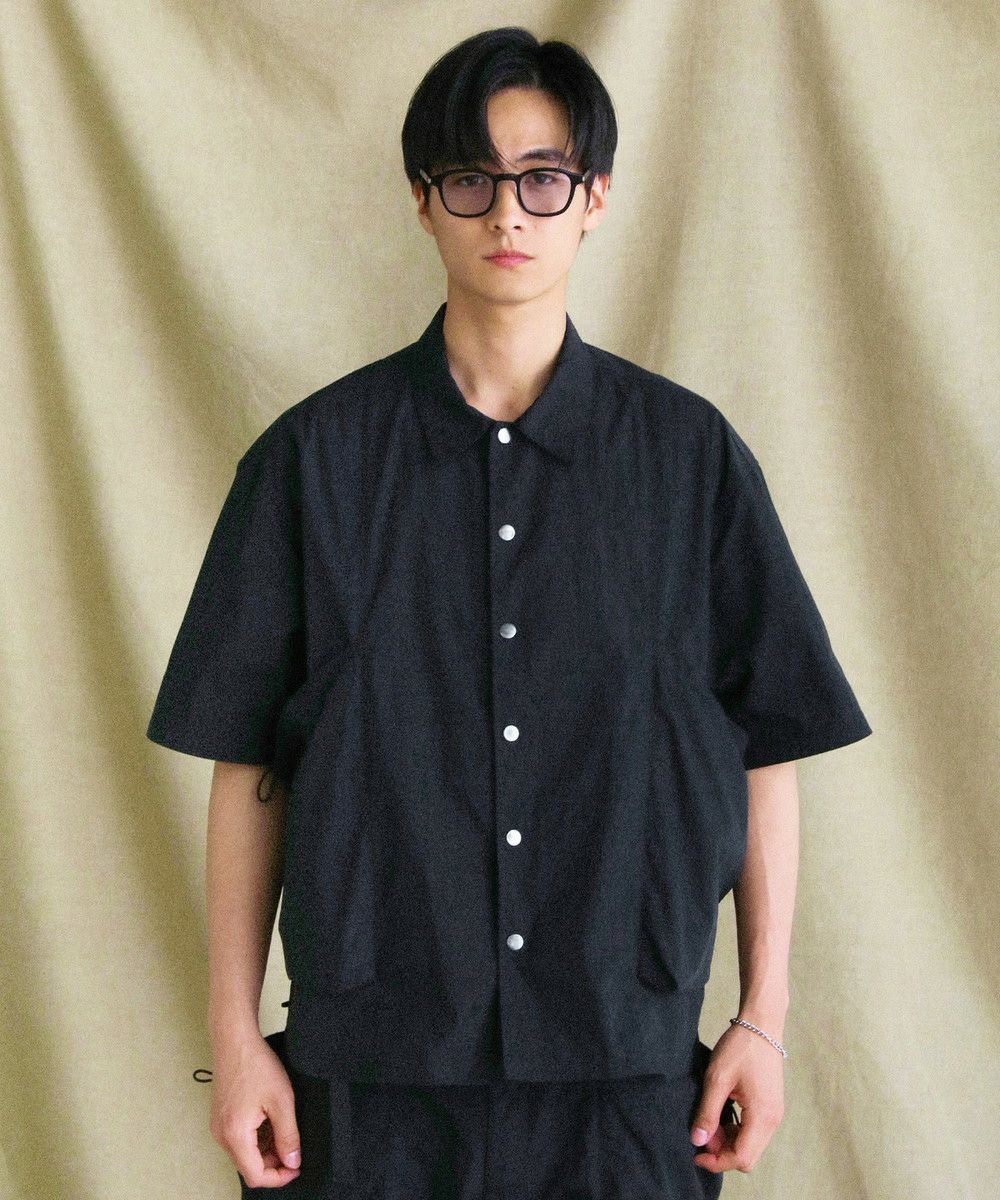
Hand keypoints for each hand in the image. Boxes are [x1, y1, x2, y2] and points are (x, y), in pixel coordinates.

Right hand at [209, 1031, 301, 1188]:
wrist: (235, 1039)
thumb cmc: (256, 1064)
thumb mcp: (282, 1101)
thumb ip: (288, 1135)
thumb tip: (293, 1161)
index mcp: (235, 1135)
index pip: (255, 1176)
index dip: (278, 1177)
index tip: (296, 1167)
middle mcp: (222, 1135)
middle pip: (249, 1166)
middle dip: (273, 1163)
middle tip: (293, 1148)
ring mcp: (219, 1126)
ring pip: (244, 1152)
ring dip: (265, 1149)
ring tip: (284, 1128)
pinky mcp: (221, 1116)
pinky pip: (239, 1138)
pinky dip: (256, 1137)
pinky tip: (270, 1120)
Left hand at [688, 1022, 784, 1173]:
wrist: (761, 1024)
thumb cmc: (740, 1048)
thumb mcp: (717, 1079)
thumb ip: (708, 1112)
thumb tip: (697, 1141)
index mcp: (762, 1117)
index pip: (741, 1157)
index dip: (717, 1161)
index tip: (696, 1153)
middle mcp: (773, 1120)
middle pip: (747, 1155)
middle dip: (722, 1151)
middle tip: (701, 1132)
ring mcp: (774, 1113)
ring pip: (751, 1144)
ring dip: (728, 1140)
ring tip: (709, 1121)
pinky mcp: (771, 1106)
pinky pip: (754, 1131)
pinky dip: (737, 1130)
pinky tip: (722, 1114)